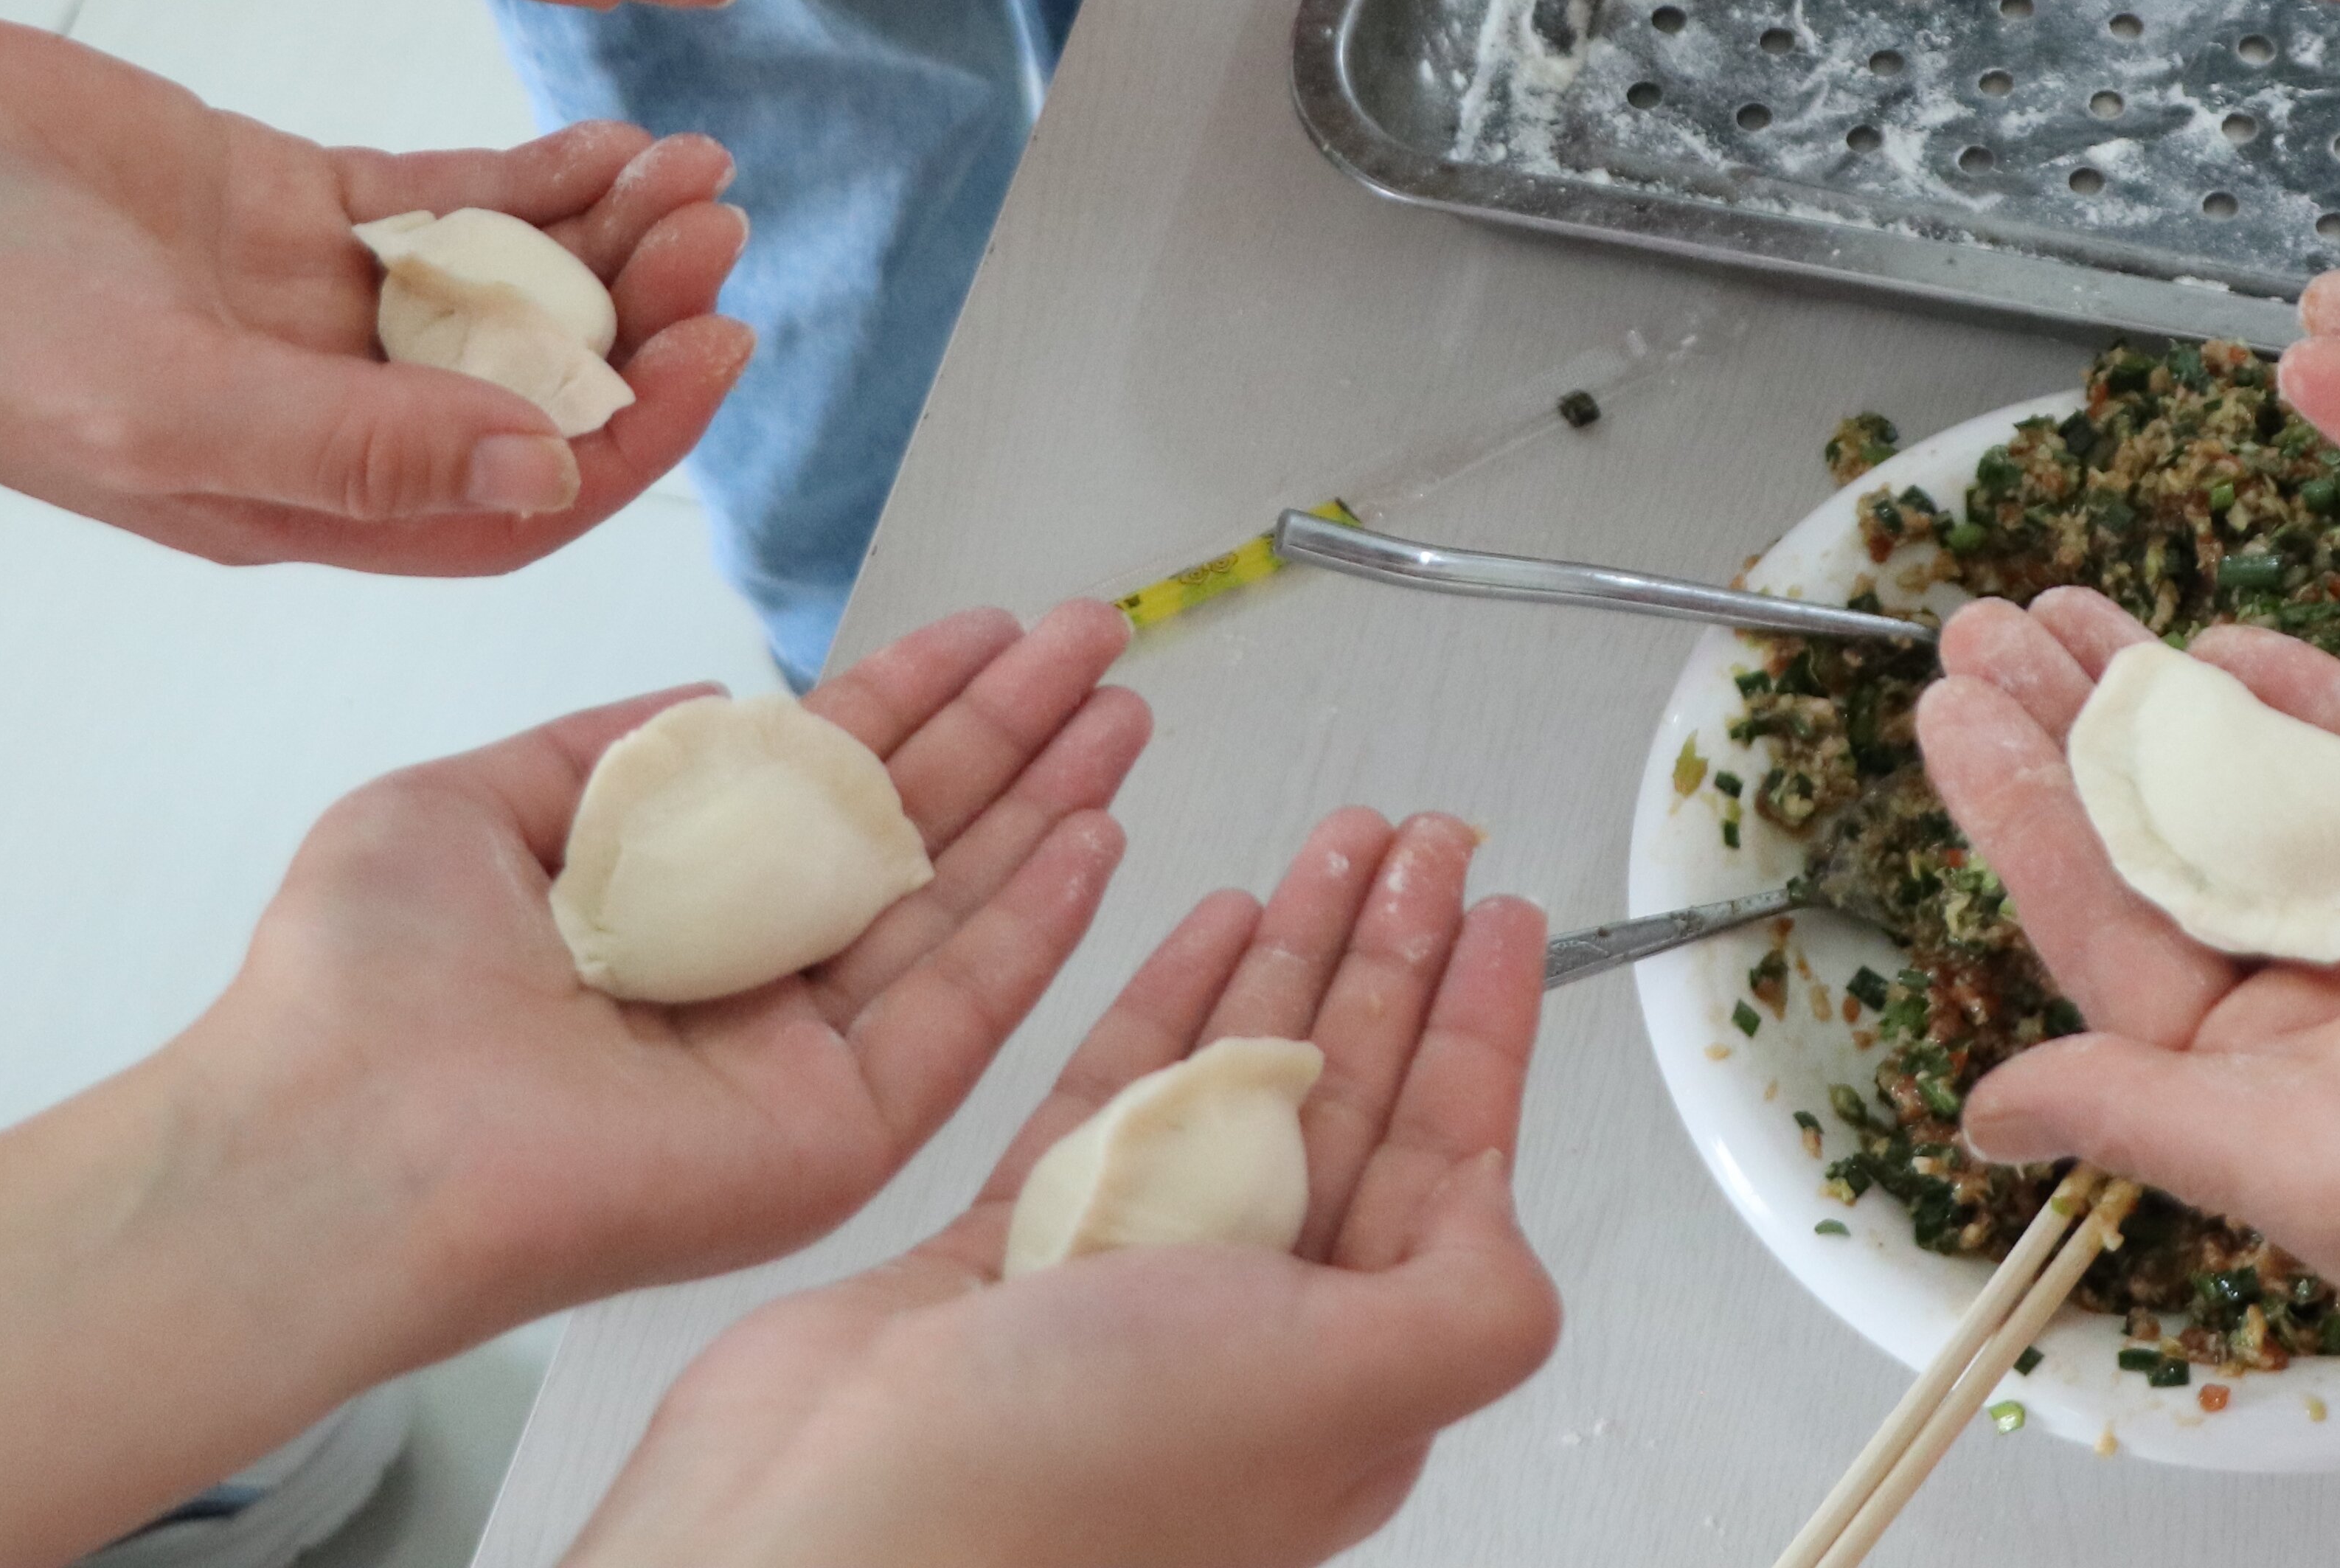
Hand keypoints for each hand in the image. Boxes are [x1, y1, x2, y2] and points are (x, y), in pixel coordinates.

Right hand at [0, 12, 750, 567]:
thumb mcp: (165, 405)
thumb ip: (355, 447)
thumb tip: (545, 469)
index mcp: (296, 502)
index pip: (515, 500)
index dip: (633, 439)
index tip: (719, 352)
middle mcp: (323, 415)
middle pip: (535, 389)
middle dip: (644, 324)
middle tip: (721, 239)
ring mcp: (312, 307)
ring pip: (512, 287)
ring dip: (612, 240)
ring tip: (697, 173)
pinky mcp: (293, 206)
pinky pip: (453, 202)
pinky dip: (540, 175)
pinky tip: (618, 139)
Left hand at [194, 603, 1152, 1337]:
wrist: (332, 1142)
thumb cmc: (356, 988)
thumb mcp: (459, 807)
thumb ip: (598, 751)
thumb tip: (717, 698)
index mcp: (667, 908)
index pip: (822, 784)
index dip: (912, 699)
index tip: (991, 628)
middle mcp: (746, 985)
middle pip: (915, 835)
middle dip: (1013, 733)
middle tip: (1100, 642)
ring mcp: (797, 1066)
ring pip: (958, 911)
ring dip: (1050, 805)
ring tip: (1127, 708)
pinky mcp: (830, 1139)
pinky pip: (959, 1019)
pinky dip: (1037, 927)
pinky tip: (1096, 833)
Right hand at [562, 811, 1558, 1567]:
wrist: (833, 1535)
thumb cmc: (1075, 1486)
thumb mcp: (1344, 1390)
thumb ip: (1467, 1301)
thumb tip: (1503, 1199)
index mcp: (1345, 1373)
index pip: (1445, 1159)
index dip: (1480, 1026)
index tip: (1506, 915)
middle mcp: (1246, 1332)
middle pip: (1346, 1097)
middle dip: (1391, 958)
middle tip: (1424, 842)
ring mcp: (1127, 1287)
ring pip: (1233, 1081)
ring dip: (1291, 956)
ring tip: (1333, 846)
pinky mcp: (1009, 1255)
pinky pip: (1109, 1102)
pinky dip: (1164, 1006)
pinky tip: (1210, 924)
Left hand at [1916, 591, 2339, 1324]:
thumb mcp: (2307, 1157)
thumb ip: (2141, 1116)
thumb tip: (1987, 1113)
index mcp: (2276, 1102)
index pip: (2108, 934)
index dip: (2021, 816)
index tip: (1950, 712)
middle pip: (2170, 848)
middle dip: (2072, 735)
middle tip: (1985, 626)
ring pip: (2266, 789)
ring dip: (2168, 700)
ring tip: (2072, 609)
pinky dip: (2318, 702)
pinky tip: (2228, 643)